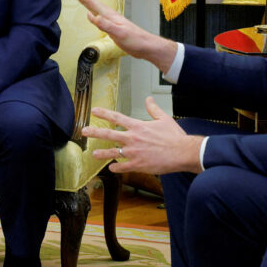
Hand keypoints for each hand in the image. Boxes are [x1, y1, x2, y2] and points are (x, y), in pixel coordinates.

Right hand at [67, 0, 176, 72]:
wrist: (147, 46)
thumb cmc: (135, 40)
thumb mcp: (119, 33)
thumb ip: (105, 25)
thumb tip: (90, 15)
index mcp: (110, 16)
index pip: (91, 3)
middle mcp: (110, 15)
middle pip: (92, 2)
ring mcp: (111, 20)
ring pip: (95, 7)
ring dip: (86, 0)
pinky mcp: (113, 26)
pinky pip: (99, 15)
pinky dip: (92, 11)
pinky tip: (91, 12)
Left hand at [82, 97, 203, 174]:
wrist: (182, 152)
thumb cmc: (174, 136)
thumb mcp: (164, 119)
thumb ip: (153, 109)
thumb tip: (148, 99)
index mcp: (138, 126)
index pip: (117, 117)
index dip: (104, 113)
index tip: (94, 110)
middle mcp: (133, 138)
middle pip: (109, 134)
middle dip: (94, 132)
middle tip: (83, 131)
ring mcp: (134, 152)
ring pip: (113, 152)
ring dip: (102, 153)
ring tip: (93, 154)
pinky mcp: (138, 164)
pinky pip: (123, 167)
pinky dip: (117, 168)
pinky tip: (112, 168)